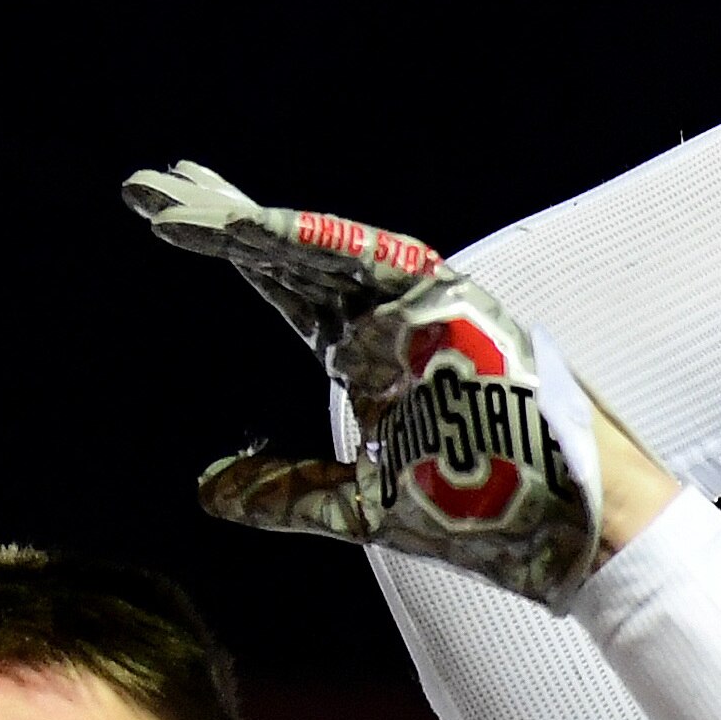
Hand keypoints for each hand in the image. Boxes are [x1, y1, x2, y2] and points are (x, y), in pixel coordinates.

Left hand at [129, 164, 624, 595]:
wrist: (574, 536)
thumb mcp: (359, 506)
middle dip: (217, 217)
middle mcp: (393, 318)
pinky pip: (375, 265)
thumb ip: (286, 493)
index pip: (286, 287)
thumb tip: (207, 489)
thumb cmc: (487, 516)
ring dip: (254, 223)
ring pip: (325, 248)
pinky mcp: (458, 309)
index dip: (228, 250)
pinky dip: (314, 245)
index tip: (162, 217)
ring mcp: (425, 307)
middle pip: (292, 252)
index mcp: (373, 353)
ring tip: (180, 199)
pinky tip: (253, 229)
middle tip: (146, 183)